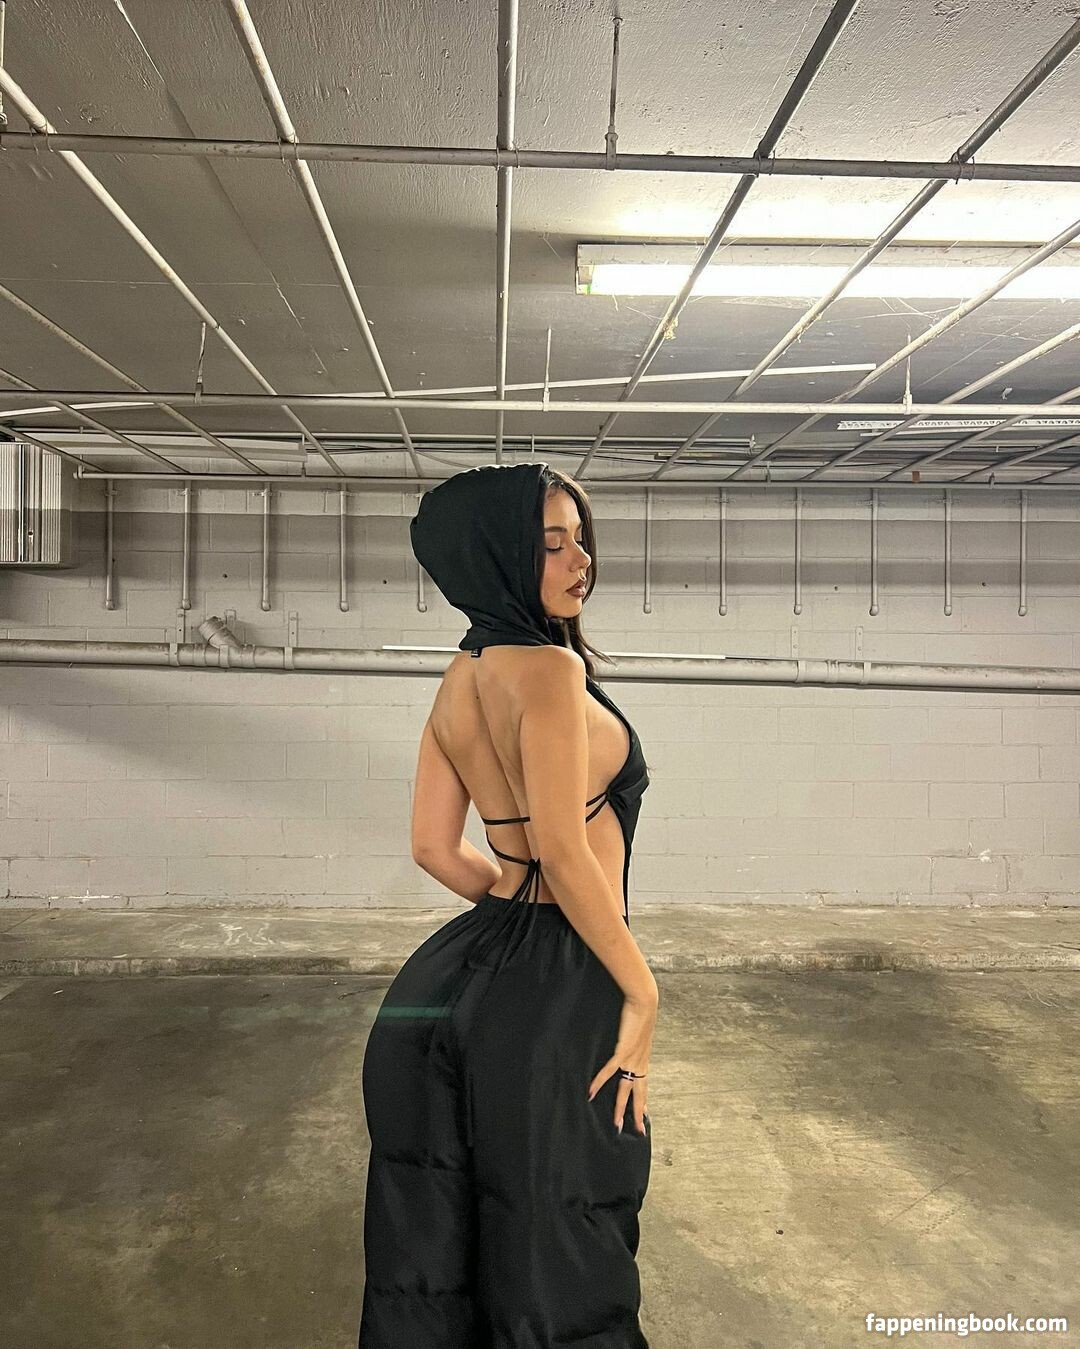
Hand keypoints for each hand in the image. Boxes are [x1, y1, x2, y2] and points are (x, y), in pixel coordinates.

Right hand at [586, 991, 656, 1134]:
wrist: (644, 1002)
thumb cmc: (640, 1012)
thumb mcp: (639, 1032)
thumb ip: (633, 1040)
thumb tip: (628, 1041)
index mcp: (643, 1059)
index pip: (643, 1086)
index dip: (644, 1102)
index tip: (644, 1116)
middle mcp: (639, 1063)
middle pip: (638, 1094)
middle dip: (637, 1114)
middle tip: (637, 1131)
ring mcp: (631, 1059)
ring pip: (625, 1089)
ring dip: (619, 1108)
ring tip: (616, 1124)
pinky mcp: (622, 1051)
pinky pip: (609, 1071)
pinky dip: (599, 1082)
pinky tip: (591, 1092)